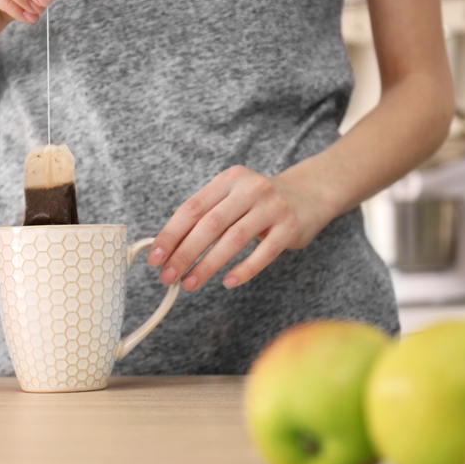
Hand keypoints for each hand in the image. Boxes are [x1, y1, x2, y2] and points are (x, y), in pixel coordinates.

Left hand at [147, 166, 330, 291]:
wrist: (309, 194)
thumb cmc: (259, 203)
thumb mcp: (231, 199)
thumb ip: (204, 218)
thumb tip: (167, 250)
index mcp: (227, 180)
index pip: (192, 208)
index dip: (171, 235)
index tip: (155, 258)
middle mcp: (249, 188)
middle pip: (210, 224)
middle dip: (185, 253)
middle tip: (168, 277)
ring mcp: (272, 206)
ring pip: (234, 239)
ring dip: (208, 265)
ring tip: (190, 283)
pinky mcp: (290, 226)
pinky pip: (264, 252)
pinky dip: (244, 270)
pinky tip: (227, 282)